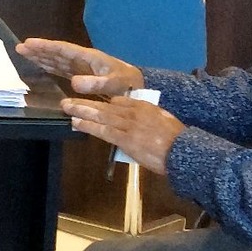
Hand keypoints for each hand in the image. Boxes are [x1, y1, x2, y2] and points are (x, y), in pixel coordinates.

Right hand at [15, 38, 143, 95]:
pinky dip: (50, 67)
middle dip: (39, 50)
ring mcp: (83, 69)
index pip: (63, 49)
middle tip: (19, 48)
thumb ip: (97, 82)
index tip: (28, 43)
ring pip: (58, 60)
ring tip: (25, 53)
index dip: (45, 47)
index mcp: (89, 58)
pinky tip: (42, 67)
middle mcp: (83, 61)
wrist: (140, 90)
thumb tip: (73, 83)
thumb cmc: (129, 85)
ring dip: (42, 57)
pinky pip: (62, 70)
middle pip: (57, 53)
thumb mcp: (115, 83)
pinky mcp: (83, 78)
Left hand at [59, 94, 184, 174]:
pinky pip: (103, 131)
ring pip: (101, 115)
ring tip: (66, 108)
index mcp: (145, 105)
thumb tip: (136, 123)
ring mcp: (129, 124)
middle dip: (85, 103)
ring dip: (82, 111)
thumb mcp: (163, 121)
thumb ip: (148, 118)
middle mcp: (134, 111)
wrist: (184, 150)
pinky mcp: (126, 138)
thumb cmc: (177, 140)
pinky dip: (88, 126)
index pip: (119, 100)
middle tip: (67, 101)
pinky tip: (77, 123)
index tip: (91, 103)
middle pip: (105, 105)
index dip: (103, 102)